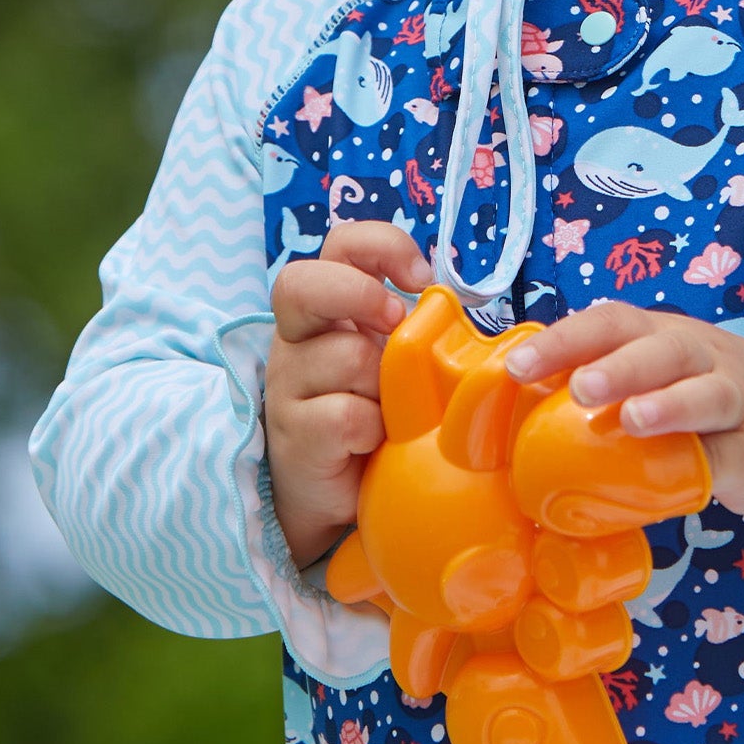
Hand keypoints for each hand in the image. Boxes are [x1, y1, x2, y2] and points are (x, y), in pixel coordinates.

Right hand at [265, 222, 429, 570]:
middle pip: (301, 284)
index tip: (421, 279)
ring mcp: (288, 386)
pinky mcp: (296, 434)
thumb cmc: (371, 416)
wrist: (331, 497)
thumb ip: (410, 329)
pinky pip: (348, 415)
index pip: (339, 245)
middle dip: (358, 295)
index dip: (381, 247)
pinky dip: (375, 429)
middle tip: (395, 325)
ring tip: (389, 410)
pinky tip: (374, 443)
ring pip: (345, 356)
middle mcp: (296, 339)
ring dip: (384, 385)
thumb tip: (455, 307)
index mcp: (325, 309)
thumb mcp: (391, 363)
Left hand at [504, 302, 743, 530]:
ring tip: (630, 420)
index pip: (608, 324)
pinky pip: (730, 449)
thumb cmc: (696, 397)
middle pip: (659, 347)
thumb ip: (597, 391)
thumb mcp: (651, 379)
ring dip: (666, 402)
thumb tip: (512, 420)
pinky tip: (686, 472)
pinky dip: (707, 458)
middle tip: (577, 388)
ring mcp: (731, 396)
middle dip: (616, 365)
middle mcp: (695, 355)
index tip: (517, 367)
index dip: (564, 341)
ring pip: (704, 390)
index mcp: (656, 336)